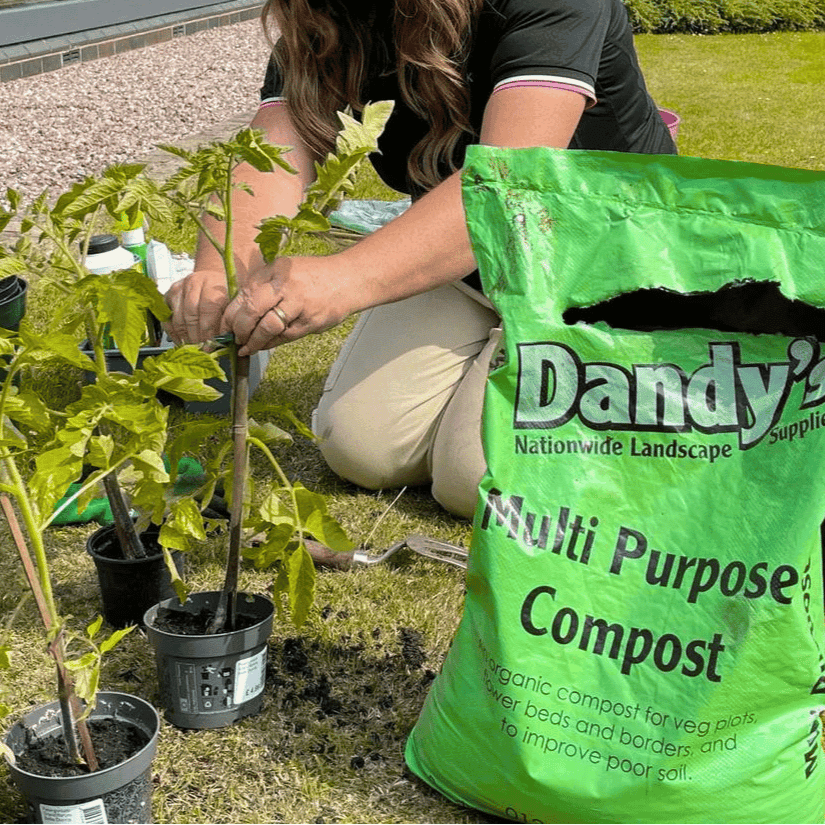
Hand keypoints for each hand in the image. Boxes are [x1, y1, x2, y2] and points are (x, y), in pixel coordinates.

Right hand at [163, 268, 229, 344]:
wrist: (211, 277)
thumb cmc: (224, 292)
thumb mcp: (233, 301)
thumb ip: (229, 318)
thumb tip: (228, 340)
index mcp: (212, 282)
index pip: (208, 308)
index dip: (210, 330)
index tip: (213, 345)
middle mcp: (193, 283)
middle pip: (191, 315)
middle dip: (198, 336)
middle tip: (203, 350)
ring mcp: (178, 289)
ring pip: (178, 318)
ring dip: (186, 337)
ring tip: (194, 348)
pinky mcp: (168, 296)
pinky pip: (167, 319)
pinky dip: (174, 334)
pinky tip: (183, 342)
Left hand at [221, 256, 352, 355]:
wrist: (349, 279)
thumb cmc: (313, 275)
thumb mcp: (285, 270)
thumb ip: (263, 286)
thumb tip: (237, 312)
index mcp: (275, 270)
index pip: (244, 294)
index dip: (230, 315)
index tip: (223, 327)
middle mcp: (285, 285)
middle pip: (252, 310)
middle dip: (239, 329)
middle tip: (234, 339)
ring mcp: (299, 303)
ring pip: (268, 327)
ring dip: (254, 341)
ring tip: (246, 347)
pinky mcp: (311, 321)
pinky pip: (285, 336)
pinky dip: (271, 343)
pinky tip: (263, 346)